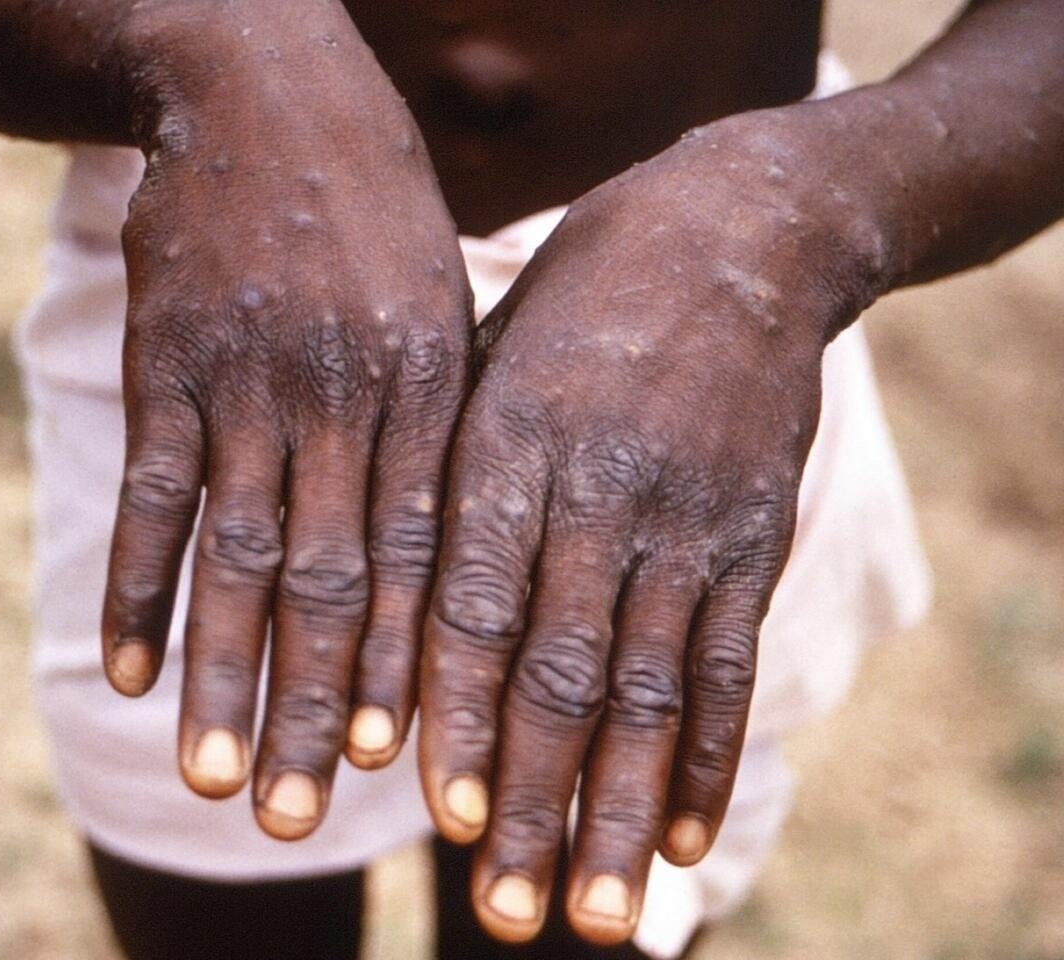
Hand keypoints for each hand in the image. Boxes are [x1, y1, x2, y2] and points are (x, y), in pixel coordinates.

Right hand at [100, 5, 470, 839]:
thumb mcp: (446, 301)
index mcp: (427, 389)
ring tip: (216, 777)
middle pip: (331, 580)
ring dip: (223, 674)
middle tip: (307, 816)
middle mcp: (341, 398)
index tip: (403, 764)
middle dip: (319, 704)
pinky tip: (124, 671)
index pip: (423, 554)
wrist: (267, 91)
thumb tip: (460, 549)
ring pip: (236, 556)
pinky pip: (150, 494)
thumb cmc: (376, 212)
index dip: (411, 663)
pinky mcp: (167, 366)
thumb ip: (448, 421)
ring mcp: (247, 383)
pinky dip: (134, 586)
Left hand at [419, 111, 879, 942]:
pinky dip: (706, 755)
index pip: (470, 601)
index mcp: (507, 440)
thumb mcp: (488, 353)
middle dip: (527, 798)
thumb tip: (380, 602)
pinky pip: (729, 659)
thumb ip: (444, 471)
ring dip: (615, 808)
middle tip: (503, 912)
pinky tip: (680, 835)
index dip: (453, 712)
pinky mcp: (752, 532)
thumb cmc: (579, 300)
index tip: (434, 813)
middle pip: (557, 670)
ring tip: (588, 913)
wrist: (737, 233)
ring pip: (646, 688)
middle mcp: (597, 489)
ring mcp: (685, 515)